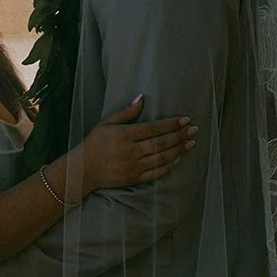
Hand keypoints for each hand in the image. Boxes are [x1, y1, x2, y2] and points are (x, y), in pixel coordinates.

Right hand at [70, 96, 196, 194]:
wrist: (82, 171)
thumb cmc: (93, 144)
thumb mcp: (105, 123)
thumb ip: (125, 112)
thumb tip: (141, 98)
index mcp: (124, 136)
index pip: (153, 128)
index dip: (171, 124)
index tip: (185, 119)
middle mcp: (130, 151)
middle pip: (161, 143)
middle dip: (179, 135)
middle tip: (194, 129)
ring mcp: (133, 166)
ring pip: (161, 158)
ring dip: (178, 150)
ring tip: (191, 142)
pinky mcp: (134, 179)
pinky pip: (156, 173)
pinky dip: (169, 166)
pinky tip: (178, 158)